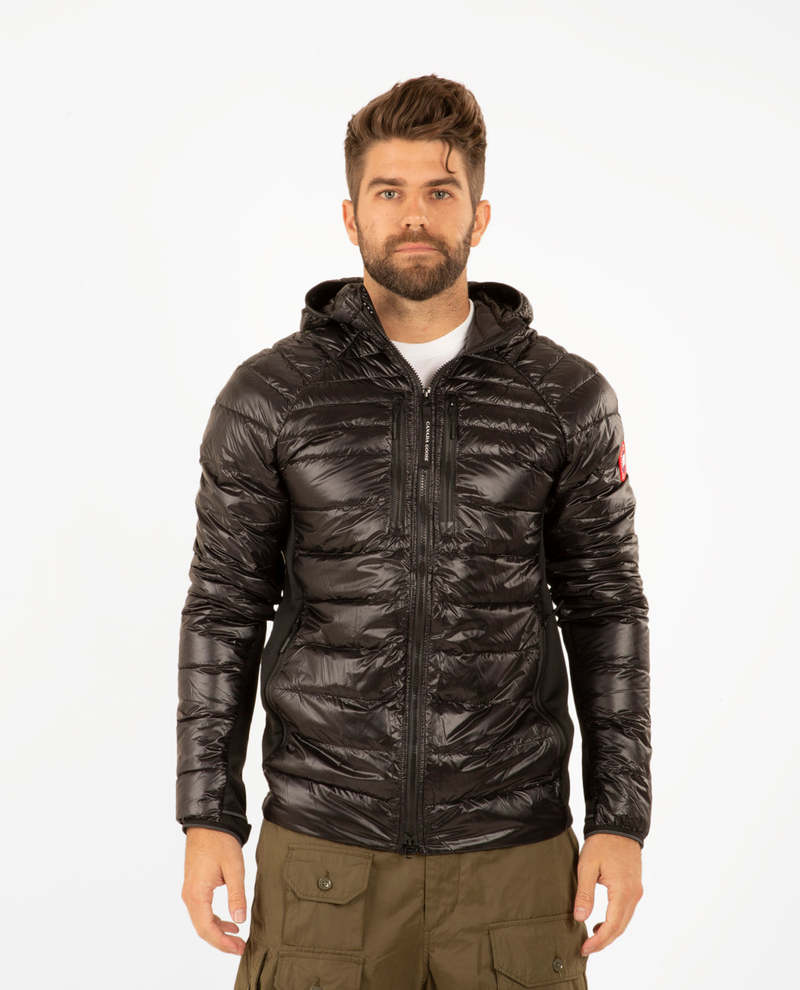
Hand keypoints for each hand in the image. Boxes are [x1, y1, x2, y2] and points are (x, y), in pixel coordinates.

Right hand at [181, 827, 248, 954]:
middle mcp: (189, 896)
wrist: (208, 822)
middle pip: (202, 929)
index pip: (207, 929)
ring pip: (202, 921)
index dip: (223, 943)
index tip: (239, 949)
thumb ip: (236, 896)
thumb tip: (240, 921)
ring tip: (238, 938)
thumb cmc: (220, 842)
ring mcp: (190, 892)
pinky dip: (215, 920)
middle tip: (241, 948)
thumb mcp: (234, 868)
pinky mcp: (195, 887)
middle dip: (221, 942)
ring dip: (218, 932)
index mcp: (197, 894)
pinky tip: (230, 922)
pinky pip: (202, 911)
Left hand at [572, 833, 643, 956]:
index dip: (599, 941)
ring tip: (592, 938)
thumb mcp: (587, 866)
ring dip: (610, 932)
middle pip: (620, 927)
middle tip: (586, 948)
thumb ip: (584, 893)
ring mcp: (636, 891)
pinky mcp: (634, 886)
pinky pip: (626, 910)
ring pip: (624, 920)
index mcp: (623, 891)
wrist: (619, 825)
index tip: (585, 948)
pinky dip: (615, 921)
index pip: (612, 925)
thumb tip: (580, 918)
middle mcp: (634, 894)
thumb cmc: (602, 843)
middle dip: (604, 940)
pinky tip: (602, 922)